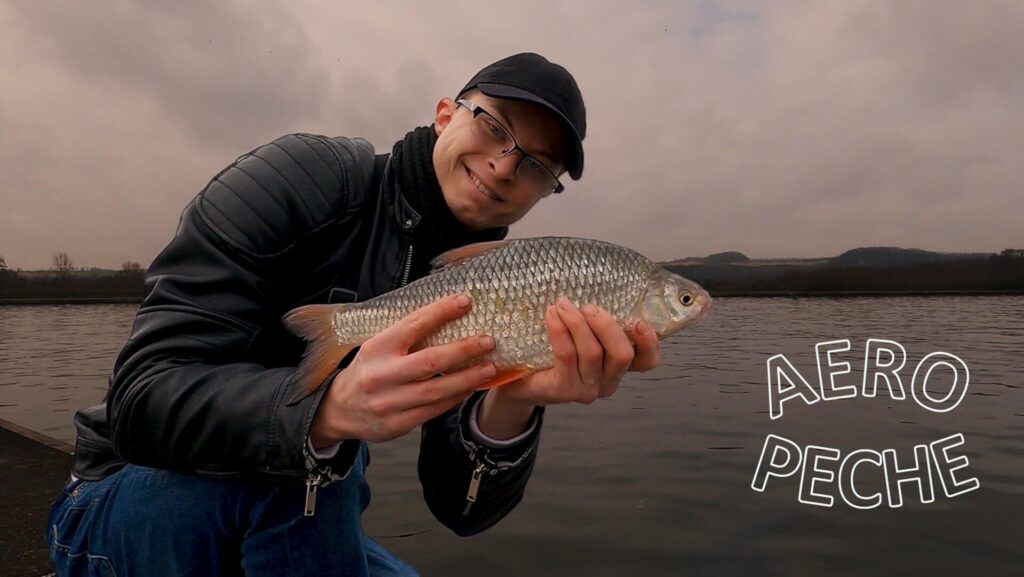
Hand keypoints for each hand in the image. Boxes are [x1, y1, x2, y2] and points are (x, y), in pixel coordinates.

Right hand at [310, 294, 496, 447]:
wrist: (339, 410)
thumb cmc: (368, 370)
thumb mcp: (377, 347)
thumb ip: (406, 336)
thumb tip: (447, 314)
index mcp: (377, 348)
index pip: (413, 325)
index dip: (441, 312)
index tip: (465, 301)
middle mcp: (382, 375)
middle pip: (430, 361)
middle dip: (463, 350)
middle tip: (488, 341)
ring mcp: (390, 402)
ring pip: (436, 390)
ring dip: (467, 379)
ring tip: (490, 368)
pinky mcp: (398, 424)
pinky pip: (434, 410)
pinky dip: (455, 398)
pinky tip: (470, 387)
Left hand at [476, 298, 659, 438]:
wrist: (520, 380)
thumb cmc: (554, 350)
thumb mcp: (580, 334)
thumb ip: (594, 321)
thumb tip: (596, 284)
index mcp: (617, 366)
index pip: (646, 361)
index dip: (649, 342)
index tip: (638, 320)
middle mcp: (608, 381)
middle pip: (622, 354)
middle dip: (606, 325)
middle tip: (588, 307)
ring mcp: (587, 389)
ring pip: (593, 352)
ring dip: (578, 323)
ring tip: (562, 305)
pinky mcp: (565, 391)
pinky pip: (567, 355)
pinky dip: (560, 331)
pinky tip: (551, 315)